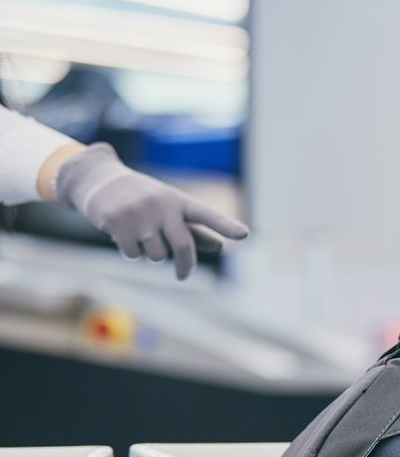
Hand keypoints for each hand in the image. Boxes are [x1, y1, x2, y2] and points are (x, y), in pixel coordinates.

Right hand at [55, 143, 247, 279]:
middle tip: (183, 275)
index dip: (225, 225)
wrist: (98, 180)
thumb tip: (219, 247)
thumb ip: (193, 229)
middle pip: (182, 246)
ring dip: (151, 254)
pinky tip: (122, 233)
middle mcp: (161, 205)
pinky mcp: (116, 223)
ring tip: (141, 235)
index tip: (245, 234)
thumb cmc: (144, 198)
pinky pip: (133, 255)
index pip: (206, 214)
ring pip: (156, 255)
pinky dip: (131, 252)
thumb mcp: (169, 208)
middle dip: (185, 266)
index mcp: (178, 200)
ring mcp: (138, 214)